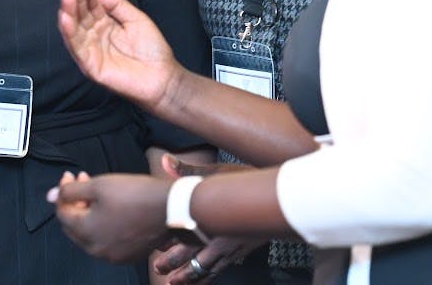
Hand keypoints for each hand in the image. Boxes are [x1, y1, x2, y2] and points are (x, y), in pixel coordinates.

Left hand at [48, 172, 172, 263]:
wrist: (172, 207)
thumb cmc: (135, 194)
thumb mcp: (99, 185)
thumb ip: (70, 191)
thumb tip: (50, 196)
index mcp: (86, 233)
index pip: (62, 213)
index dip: (63, 192)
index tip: (70, 175)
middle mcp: (97, 250)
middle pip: (74, 225)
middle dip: (75, 201)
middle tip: (82, 180)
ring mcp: (114, 255)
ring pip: (91, 233)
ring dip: (88, 211)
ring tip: (97, 191)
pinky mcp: (129, 255)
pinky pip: (108, 240)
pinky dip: (104, 224)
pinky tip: (112, 208)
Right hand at [58, 0, 181, 109]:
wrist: (163, 76)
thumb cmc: (152, 49)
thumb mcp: (136, 17)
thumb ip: (116, 4)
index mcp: (105, 24)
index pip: (91, 5)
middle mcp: (95, 36)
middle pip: (80, 15)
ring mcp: (91, 51)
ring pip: (74, 30)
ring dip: (68, 12)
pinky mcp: (91, 66)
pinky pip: (76, 49)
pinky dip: (69, 34)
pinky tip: (66, 19)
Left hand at [155, 155, 260, 282]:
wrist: (279, 197)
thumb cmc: (246, 182)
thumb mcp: (216, 174)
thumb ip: (187, 171)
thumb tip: (165, 160)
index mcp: (207, 217)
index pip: (180, 231)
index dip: (164, 239)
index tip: (152, 244)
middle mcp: (216, 236)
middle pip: (189, 253)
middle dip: (172, 263)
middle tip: (158, 268)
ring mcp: (228, 248)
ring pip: (204, 267)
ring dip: (188, 276)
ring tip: (174, 283)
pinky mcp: (238, 253)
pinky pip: (220, 270)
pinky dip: (208, 277)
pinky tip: (203, 280)